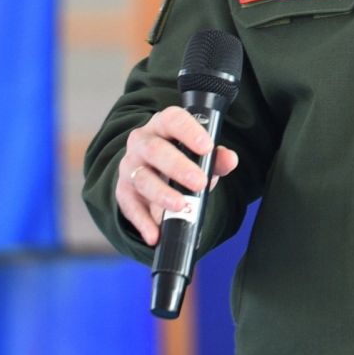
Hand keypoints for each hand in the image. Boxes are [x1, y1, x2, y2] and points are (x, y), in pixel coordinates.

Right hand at [116, 106, 240, 245]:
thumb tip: (230, 159)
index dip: (189, 131)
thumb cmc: (183, 158)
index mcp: (163, 125)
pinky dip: (143, 222)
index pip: (173, 120)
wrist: (157, 172)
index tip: (207, 147)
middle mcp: (142, 142)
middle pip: (155, 150)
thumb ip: (217, 158)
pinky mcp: (123, 190)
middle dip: (178, 167)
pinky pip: (130, 206)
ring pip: (142, 178)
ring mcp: (130, 166)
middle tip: (200, 182)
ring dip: (162, 194)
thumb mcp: (202, 157)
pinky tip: (155, 234)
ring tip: (181, 207)